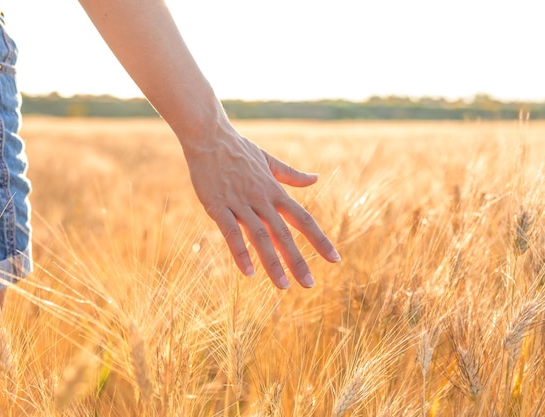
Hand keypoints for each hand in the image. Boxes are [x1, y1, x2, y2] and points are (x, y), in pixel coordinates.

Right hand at [183, 124, 340, 288]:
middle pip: (284, 233)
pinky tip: (247, 273)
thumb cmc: (238, 149)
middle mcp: (261, 199)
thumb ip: (291, 175)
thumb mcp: (268, 160)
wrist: (209, 135)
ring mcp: (240, 203)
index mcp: (275, 191)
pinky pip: (231, 232)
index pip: (303, 219)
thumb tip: (315, 179)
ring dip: (272, 263)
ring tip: (283, 287)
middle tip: (310, 284)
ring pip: (260, 236)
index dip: (319, 239)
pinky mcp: (217, 205)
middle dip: (298, 260)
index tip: (335, 259)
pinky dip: (240, 252)